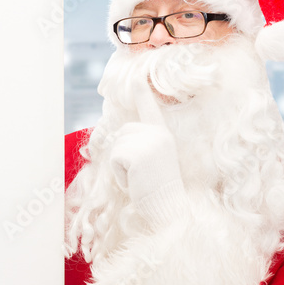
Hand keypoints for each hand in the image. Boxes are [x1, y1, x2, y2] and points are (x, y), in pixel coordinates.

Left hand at [107, 79, 188, 225]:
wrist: (169, 208)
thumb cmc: (160, 191)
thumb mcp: (153, 162)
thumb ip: (142, 146)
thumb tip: (124, 136)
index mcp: (163, 135)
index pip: (150, 109)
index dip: (142, 92)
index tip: (136, 75)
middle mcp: (157, 134)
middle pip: (123, 132)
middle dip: (123, 154)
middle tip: (142, 174)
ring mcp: (148, 142)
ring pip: (117, 145)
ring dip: (121, 166)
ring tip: (140, 178)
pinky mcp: (136, 153)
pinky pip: (114, 158)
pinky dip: (119, 174)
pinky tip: (135, 182)